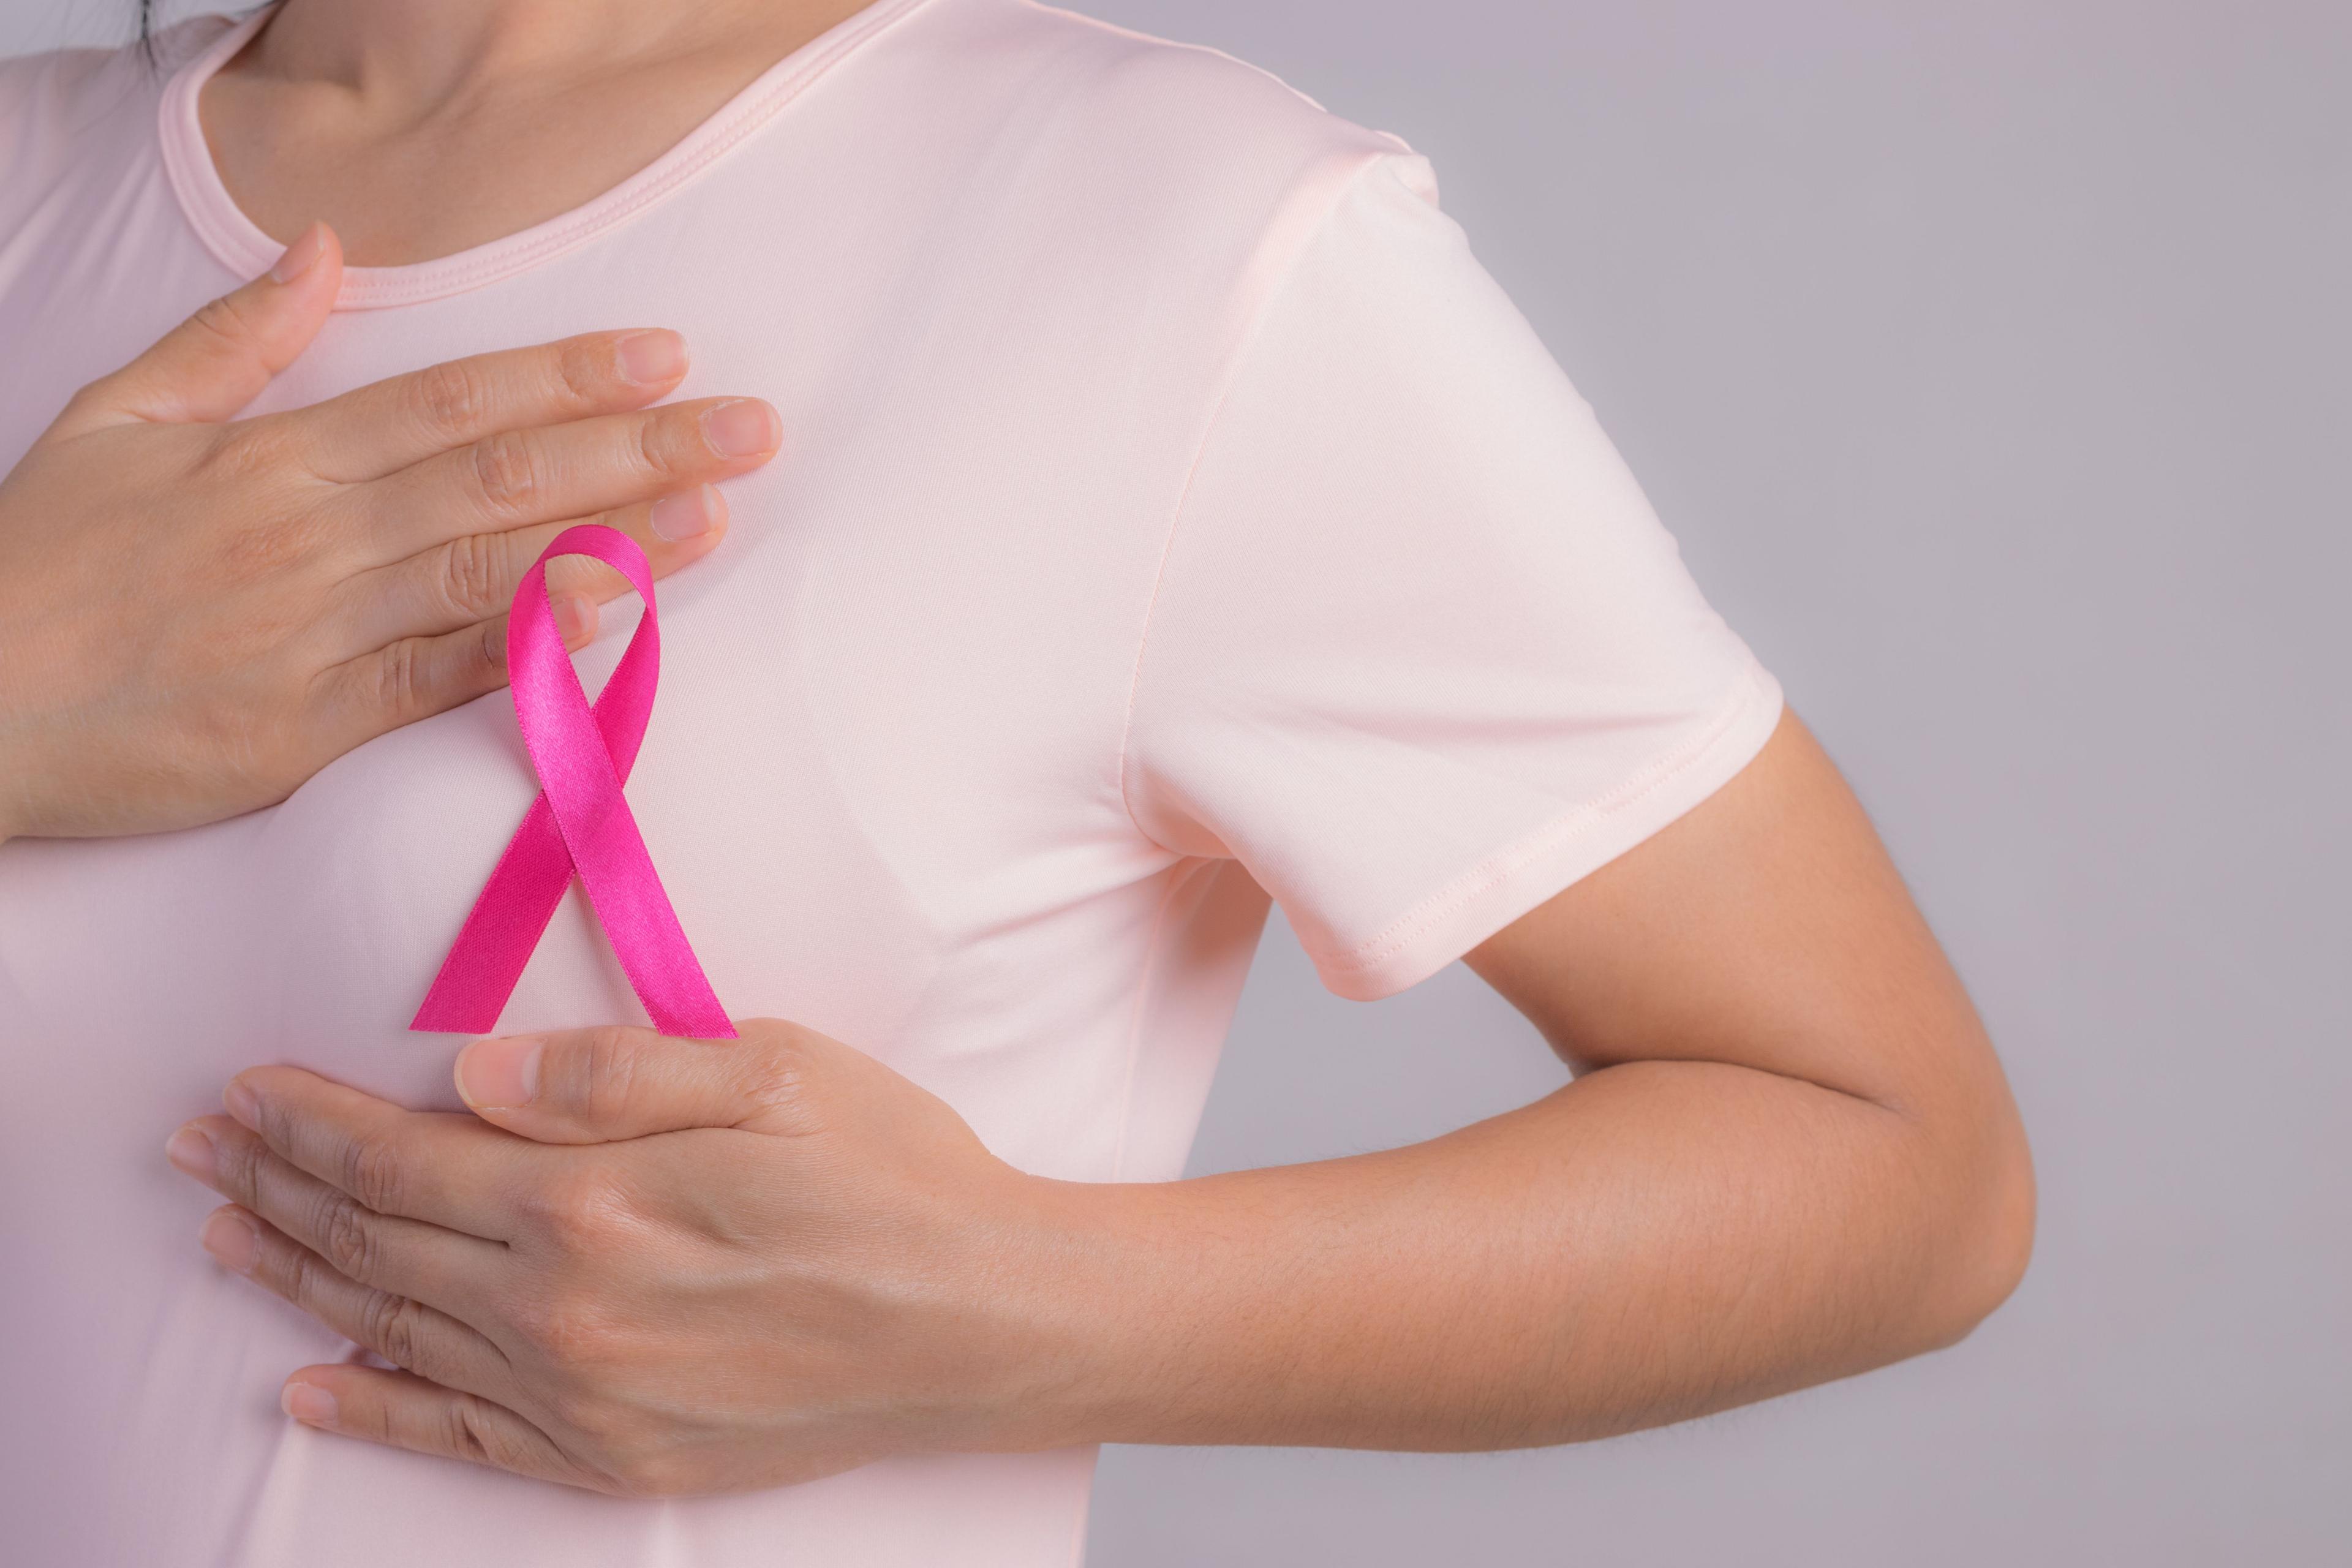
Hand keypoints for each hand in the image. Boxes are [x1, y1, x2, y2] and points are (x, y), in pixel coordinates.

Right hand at [0, 220, 782, 840]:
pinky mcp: (311, 728)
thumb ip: (234, 337)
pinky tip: (619, 621)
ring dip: (616, 540)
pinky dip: (534, 650)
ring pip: (489, 571)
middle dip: (635, 449)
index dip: (567, 375)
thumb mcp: (118, 416)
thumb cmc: (42, 562)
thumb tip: (325, 251)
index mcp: (277, 456)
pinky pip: (443, 681)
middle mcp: (314, 536)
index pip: (453, 400)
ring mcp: (317, 633)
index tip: (662, 355)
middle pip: (501, 477)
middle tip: (746, 428)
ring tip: (717, 512)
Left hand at [165, 1022, 1079, 1496]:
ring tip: (229, 1240)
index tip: (245, 1092)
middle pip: (379, 1239)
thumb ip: (609, 1074)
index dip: (311, 1120)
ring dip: (302, 1278)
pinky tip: (314, 1385)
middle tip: (199, 1154)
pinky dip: (376, 1406)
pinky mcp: (614, 1454)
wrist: (986, 1323)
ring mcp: (584, 1394)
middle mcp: (565, 1307)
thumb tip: (468, 1072)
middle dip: (279, 1186)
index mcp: (595, 1199)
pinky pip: (460, 1434)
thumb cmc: (893, 1179)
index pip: (404, 1153)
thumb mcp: (773, 1073)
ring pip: (398, 1327)